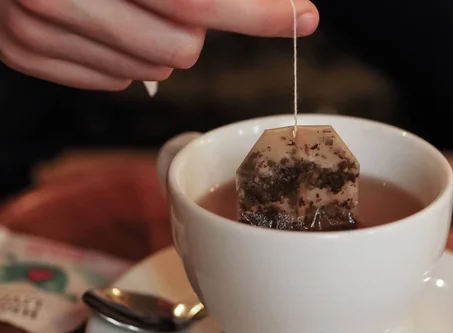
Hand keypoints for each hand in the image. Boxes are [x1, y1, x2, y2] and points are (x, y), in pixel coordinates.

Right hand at [0, 0, 318, 89]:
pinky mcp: (23, 52)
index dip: (259, 12)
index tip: (301, 15)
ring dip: (158, 43)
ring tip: (129, 7)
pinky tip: (100, 25)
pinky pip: (113, 81)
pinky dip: (121, 57)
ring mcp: (35, 27)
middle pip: (182, 49)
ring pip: (151, 72)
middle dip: (191, 27)